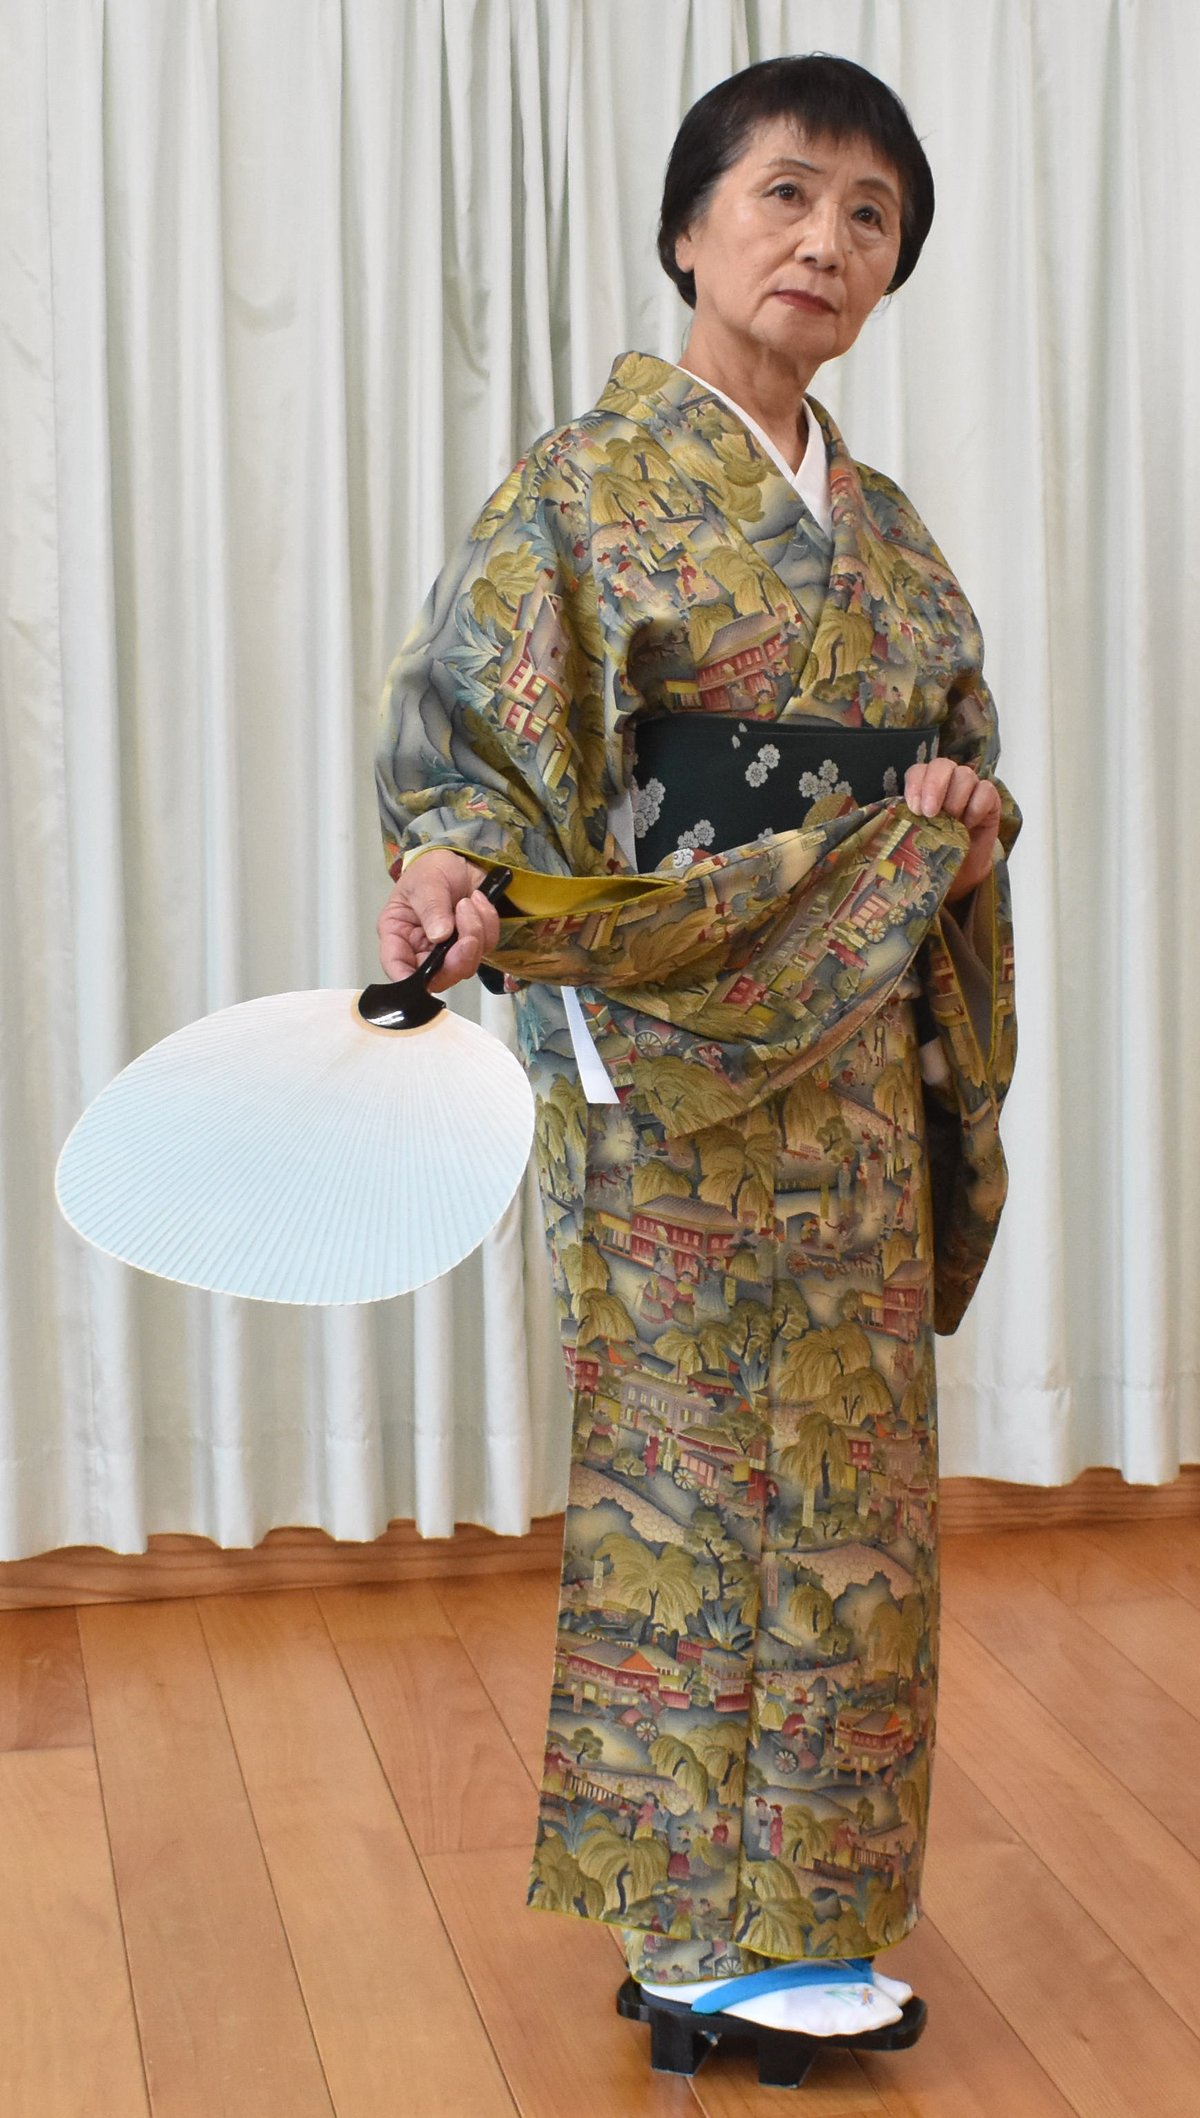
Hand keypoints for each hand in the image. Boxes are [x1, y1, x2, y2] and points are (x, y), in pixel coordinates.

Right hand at [376, 850, 501, 991]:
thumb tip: (439, 935)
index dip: (410, 979)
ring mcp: (448, 951)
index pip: (397, 968)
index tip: (427, 976)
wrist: (459, 860)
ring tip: (468, 902)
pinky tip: (478, 902)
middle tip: (467, 934)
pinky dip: (488, 923)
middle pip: (438, 977)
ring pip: (466, 964)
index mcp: (398, 935)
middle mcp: (420, 949)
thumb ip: (431, 908)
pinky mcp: (472, 945)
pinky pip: (487, 946)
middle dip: (457, 958)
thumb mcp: (426, 882)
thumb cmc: (431, 869)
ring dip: (475, 932)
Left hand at [904, 759, 1000, 900]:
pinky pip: (986, 791)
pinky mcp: (990, 799)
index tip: (914, 808)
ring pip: (965, 775)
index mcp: (923, 786)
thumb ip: (899, 821)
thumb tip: (873, 817)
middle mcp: (947, 781)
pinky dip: (976, 808)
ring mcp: (970, 788)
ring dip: (956, 801)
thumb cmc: (931, 852)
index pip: (918, 770)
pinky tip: (969, 826)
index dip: (916, 785)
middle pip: (943, 765)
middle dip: (935, 786)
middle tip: (930, 813)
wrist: (959, 872)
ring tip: (952, 824)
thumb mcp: (910, 836)